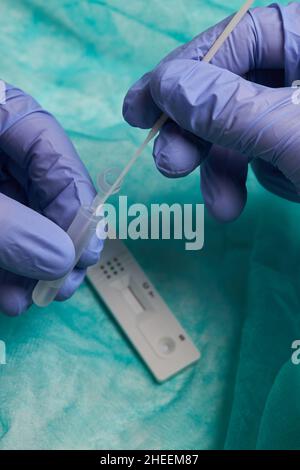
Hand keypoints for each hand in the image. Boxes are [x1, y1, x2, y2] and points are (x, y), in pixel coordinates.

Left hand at [0, 82, 102, 315]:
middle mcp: (3, 144)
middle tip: (59, 288)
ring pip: (24, 221)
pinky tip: (7, 293)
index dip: (75, 211)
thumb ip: (10, 224)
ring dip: (27, 266)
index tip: (78, 258)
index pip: (58, 160)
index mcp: (6, 114)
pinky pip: (3, 232)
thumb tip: (62, 260)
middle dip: (54, 247)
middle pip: (46, 196)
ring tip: (26, 302)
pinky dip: (4, 264)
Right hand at [123, 3, 299, 221]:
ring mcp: (291, 111)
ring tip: (218, 206)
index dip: (181, 72)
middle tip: (169, 165)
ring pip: (235, 127)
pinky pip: (250, 154)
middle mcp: (296, 70)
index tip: (139, 110)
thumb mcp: (289, 131)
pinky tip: (230, 206)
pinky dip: (234, 181)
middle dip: (194, 131)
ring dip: (215, 168)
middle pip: (228, 85)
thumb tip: (164, 85)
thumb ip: (228, 107)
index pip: (234, 37)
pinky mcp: (289, 146)